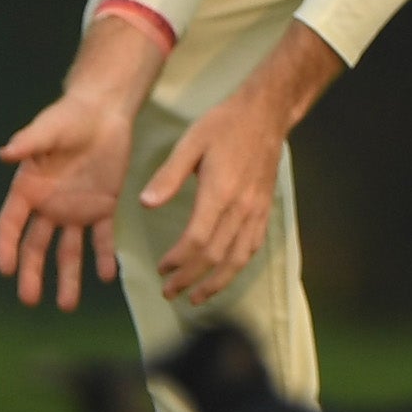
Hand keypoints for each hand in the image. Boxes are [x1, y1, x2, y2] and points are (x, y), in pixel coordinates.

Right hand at [0, 92, 132, 311]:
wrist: (104, 113)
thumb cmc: (70, 117)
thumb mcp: (48, 129)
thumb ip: (29, 143)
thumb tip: (5, 153)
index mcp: (28, 189)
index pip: (10, 225)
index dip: (5, 246)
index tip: (5, 269)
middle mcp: (48, 206)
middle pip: (36, 246)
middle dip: (32, 274)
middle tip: (30, 300)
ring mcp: (75, 209)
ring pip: (68, 250)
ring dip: (68, 277)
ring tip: (67, 305)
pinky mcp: (102, 207)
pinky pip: (102, 238)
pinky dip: (104, 257)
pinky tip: (107, 276)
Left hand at [140, 87, 291, 304]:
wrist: (266, 114)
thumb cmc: (224, 124)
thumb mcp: (191, 142)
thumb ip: (168, 175)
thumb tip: (145, 204)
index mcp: (220, 192)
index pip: (198, 240)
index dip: (179, 260)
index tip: (161, 269)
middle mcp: (241, 207)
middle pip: (217, 256)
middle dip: (192, 279)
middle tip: (169, 292)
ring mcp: (256, 210)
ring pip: (238, 258)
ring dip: (217, 282)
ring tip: (197, 297)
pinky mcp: (264, 209)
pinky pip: (253, 246)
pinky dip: (238, 266)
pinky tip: (225, 274)